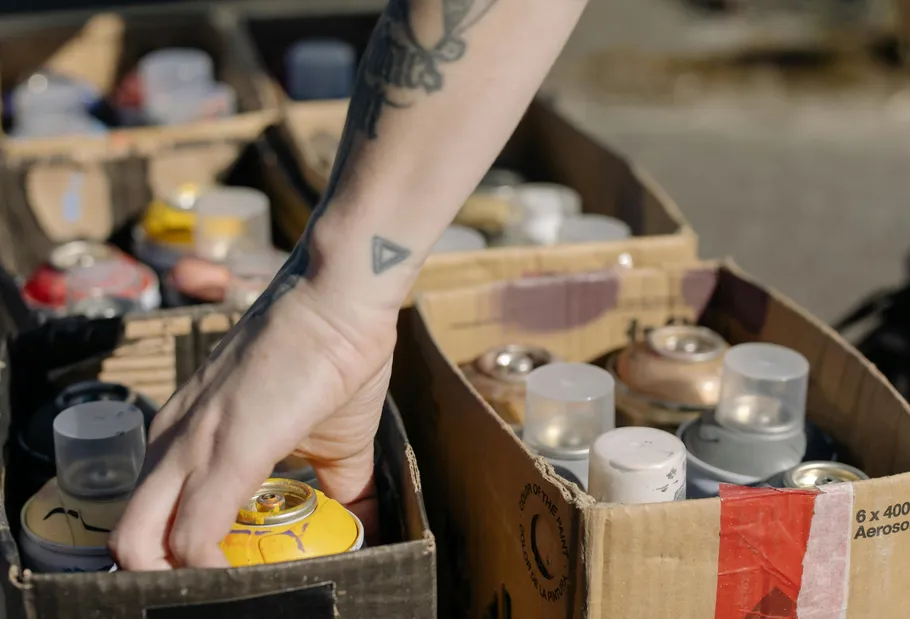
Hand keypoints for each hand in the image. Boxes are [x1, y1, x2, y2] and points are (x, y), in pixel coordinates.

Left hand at [109, 272, 397, 569]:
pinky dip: (212, 575)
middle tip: (224, 589)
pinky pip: (193, 541)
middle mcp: (172, 440)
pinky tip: (249, 580)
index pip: (155, 514)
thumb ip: (338, 486)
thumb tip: (364, 524)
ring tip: (238, 584)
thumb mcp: (333, 437)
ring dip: (183, 581)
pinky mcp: (223, 452)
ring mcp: (190, 446)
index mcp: (188, 433)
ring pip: (140, 545)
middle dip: (166, 580)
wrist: (339, 301)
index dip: (182, 558)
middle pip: (129, 541)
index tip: (231, 574)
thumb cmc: (334, 358)